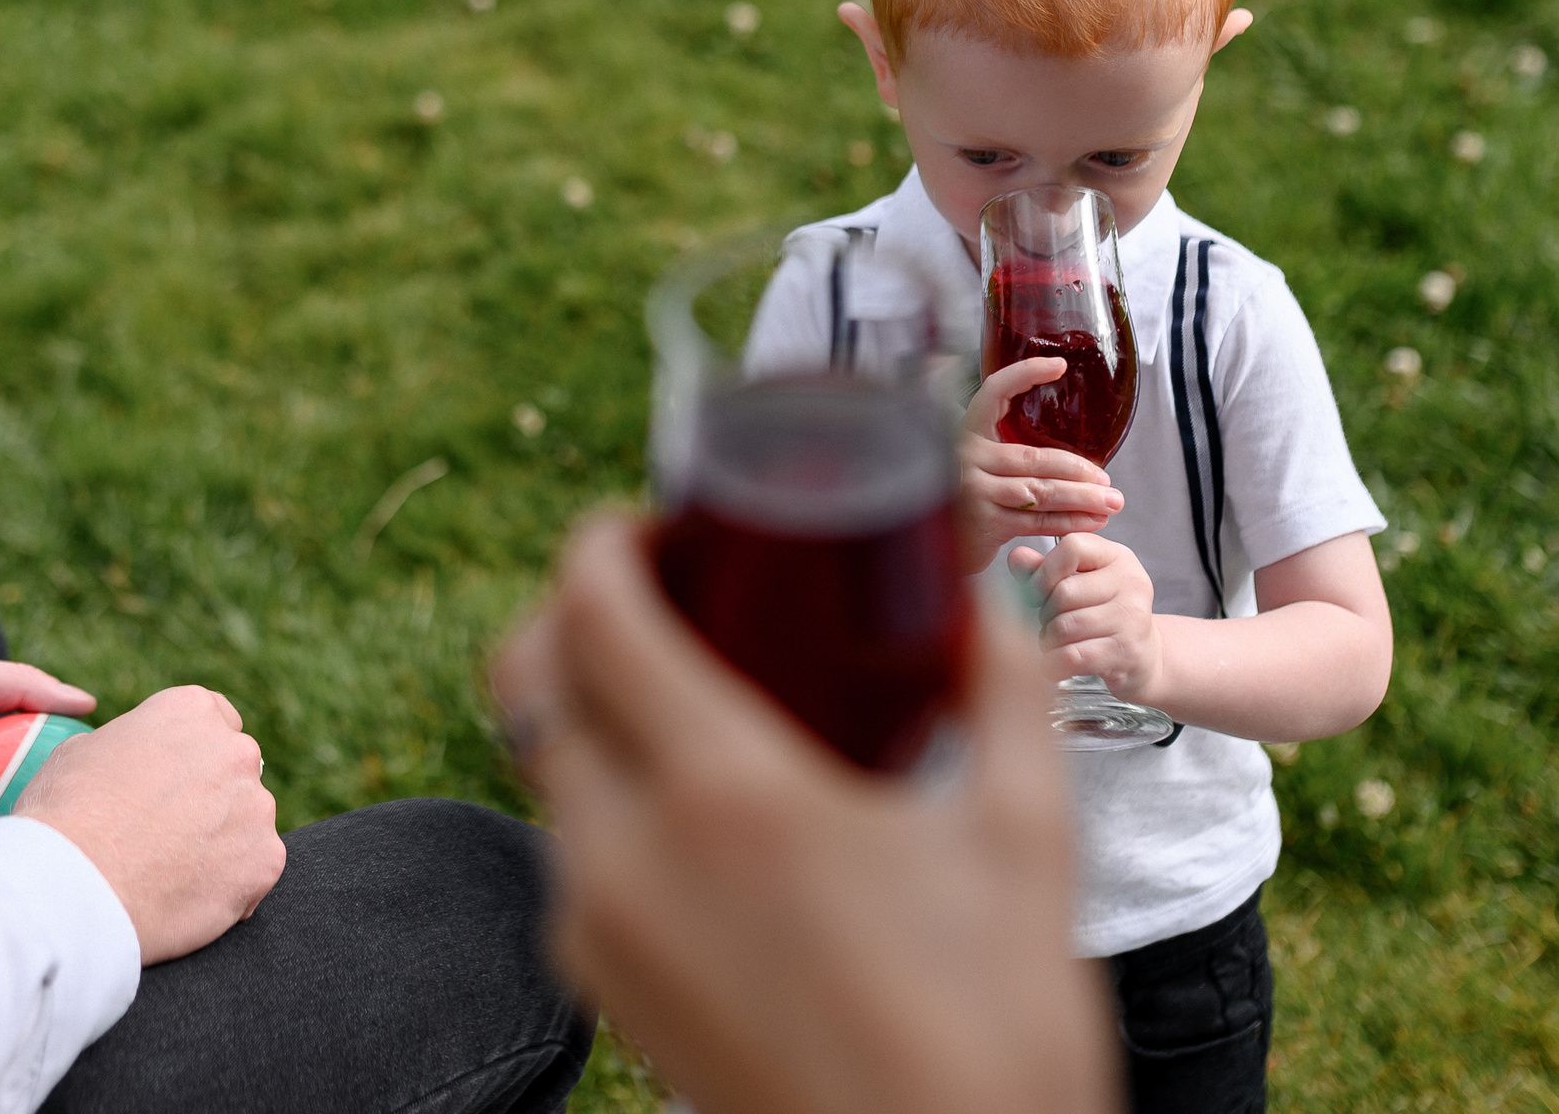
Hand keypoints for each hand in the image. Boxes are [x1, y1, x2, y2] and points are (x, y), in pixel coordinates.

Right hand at [13, 686, 285, 964]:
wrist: (68, 890)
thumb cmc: (62, 817)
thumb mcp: (81, 751)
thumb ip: (131, 746)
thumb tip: (138, 760)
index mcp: (192, 711)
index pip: (216, 720)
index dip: (193, 755)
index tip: (172, 783)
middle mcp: (235, 751)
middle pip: (235, 772)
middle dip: (210, 797)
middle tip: (165, 834)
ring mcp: (256, 807)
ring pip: (247, 823)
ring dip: (221, 842)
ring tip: (166, 873)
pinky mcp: (264, 861)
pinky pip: (254, 870)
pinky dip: (229, 886)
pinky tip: (186, 898)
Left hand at [494, 513, 1116, 1113]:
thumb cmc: (994, 1035)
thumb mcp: (1024, 838)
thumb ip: (1005, 691)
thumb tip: (993, 602)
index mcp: (724, 798)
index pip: (594, 619)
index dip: (602, 544)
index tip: (653, 522)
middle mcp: (628, 860)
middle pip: (534, 684)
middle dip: (579, 614)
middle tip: (670, 592)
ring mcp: (600, 936)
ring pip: (548, 771)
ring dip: (593, 707)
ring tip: (701, 693)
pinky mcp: (606, 995)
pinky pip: (572, 855)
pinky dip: (609, 797)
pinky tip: (704, 804)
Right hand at [958, 358, 1123, 559]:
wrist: (941, 550)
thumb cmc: (969, 503)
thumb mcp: (980, 466)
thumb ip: (1008, 451)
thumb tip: (1072, 453)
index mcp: (967, 432)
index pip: (994, 392)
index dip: (1025, 374)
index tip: (1059, 366)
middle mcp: (966, 456)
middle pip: (1034, 456)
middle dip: (1079, 469)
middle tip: (1107, 479)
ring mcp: (973, 489)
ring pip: (1041, 490)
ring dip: (1082, 497)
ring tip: (1110, 501)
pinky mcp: (984, 522)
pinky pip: (1037, 520)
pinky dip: (1069, 522)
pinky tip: (1091, 521)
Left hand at [1008, 532, 1159, 704]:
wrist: (1142, 658)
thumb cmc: (1102, 615)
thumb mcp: (1078, 584)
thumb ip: (1044, 570)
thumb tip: (1016, 556)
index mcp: (1117, 557)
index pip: (1072, 547)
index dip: (1044, 571)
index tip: (1037, 592)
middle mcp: (1131, 582)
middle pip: (1064, 592)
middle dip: (1044, 613)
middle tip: (1046, 624)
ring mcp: (1132, 618)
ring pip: (1065, 627)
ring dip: (1047, 640)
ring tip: (1051, 643)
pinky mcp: (1127, 652)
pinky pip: (1072, 656)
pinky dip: (1053, 664)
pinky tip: (1054, 665)